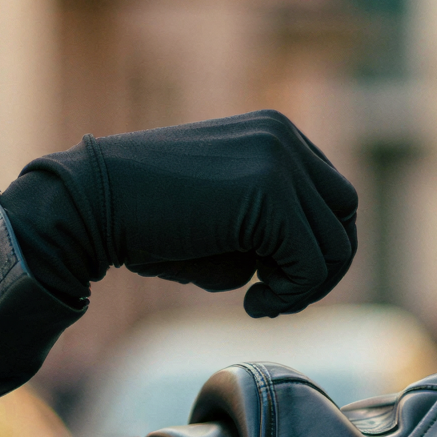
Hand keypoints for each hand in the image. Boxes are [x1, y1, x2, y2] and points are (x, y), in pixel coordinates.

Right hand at [7, 111, 358, 316]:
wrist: (91, 206)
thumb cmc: (150, 222)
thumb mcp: (228, 219)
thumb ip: (276, 232)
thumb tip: (318, 270)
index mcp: (276, 134)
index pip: (333, 199)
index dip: (315, 248)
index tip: (274, 279)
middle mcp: (285, 138)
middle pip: (345, 217)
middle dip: (320, 268)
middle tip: (275, 297)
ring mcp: (280, 161)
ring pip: (334, 245)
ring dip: (303, 286)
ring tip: (259, 299)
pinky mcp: (271, 194)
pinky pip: (311, 264)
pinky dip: (289, 295)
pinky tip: (252, 303)